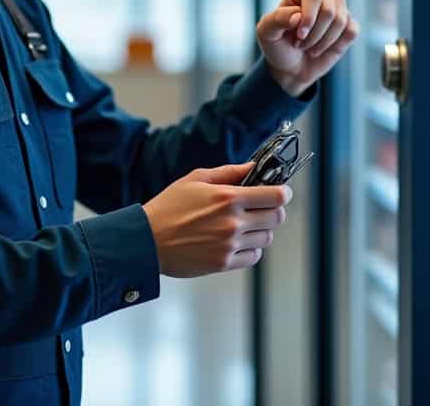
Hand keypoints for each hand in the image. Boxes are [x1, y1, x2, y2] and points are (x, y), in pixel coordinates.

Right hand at [141, 162, 291, 277]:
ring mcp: (229, 244)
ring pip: (266, 238)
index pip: (276, 196)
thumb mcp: (197, 179)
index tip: (281, 191)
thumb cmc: (169, 207)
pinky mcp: (223, 263)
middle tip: (262, 207)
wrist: (147, 240)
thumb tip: (254, 167)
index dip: (283, 193)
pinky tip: (237, 241)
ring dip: (261, 230)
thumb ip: (230, 172)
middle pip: (277, 218)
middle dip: (274, 210)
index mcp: (228, 198)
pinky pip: (253, 257)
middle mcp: (233, 222)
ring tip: (244, 225)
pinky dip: (250, 249)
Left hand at [257, 0, 360, 96]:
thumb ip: (277, 19)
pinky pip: (352, 31)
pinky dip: (337, 44)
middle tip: (301, 44)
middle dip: (315, 33)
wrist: (290, 69)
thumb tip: (298, 15)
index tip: (299, 34)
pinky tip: (324, 48)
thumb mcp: (266, 32)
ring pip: (341, 20)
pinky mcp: (348, 27)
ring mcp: (337, 11)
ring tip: (310, 48)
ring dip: (323, 41)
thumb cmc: (277, 46)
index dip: (309, 14)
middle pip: (329, 8)